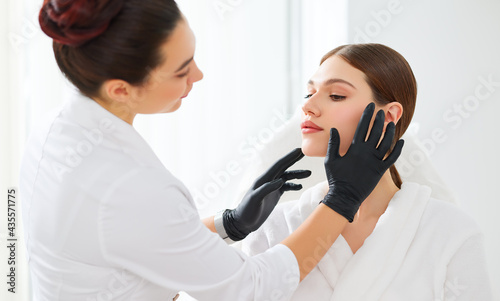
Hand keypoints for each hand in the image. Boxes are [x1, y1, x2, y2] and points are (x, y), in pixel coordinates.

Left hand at [223, 148, 310, 240]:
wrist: (244, 222)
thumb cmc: (247, 210)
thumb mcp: (255, 199)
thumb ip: (267, 189)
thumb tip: (281, 180)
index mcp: (263, 179)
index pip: (278, 165)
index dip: (289, 157)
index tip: (299, 150)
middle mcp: (268, 180)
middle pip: (283, 167)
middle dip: (294, 160)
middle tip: (304, 152)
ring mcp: (272, 187)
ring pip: (287, 177)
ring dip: (297, 174)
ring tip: (308, 173)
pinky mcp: (274, 195)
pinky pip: (286, 187)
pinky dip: (293, 185)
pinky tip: (300, 186)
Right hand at [321, 102, 403, 221]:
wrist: (345, 196)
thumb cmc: (336, 178)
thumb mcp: (330, 159)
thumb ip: (333, 144)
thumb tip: (334, 129)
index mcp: (354, 148)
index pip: (362, 127)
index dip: (367, 115)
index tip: (370, 106)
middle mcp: (366, 152)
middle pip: (376, 131)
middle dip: (379, 119)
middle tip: (381, 111)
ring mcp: (375, 161)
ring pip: (386, 142)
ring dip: (389, 131)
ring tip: (391, 122)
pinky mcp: (381, 170)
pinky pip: (392, 158)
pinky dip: (398, 149)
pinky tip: (402, 141)